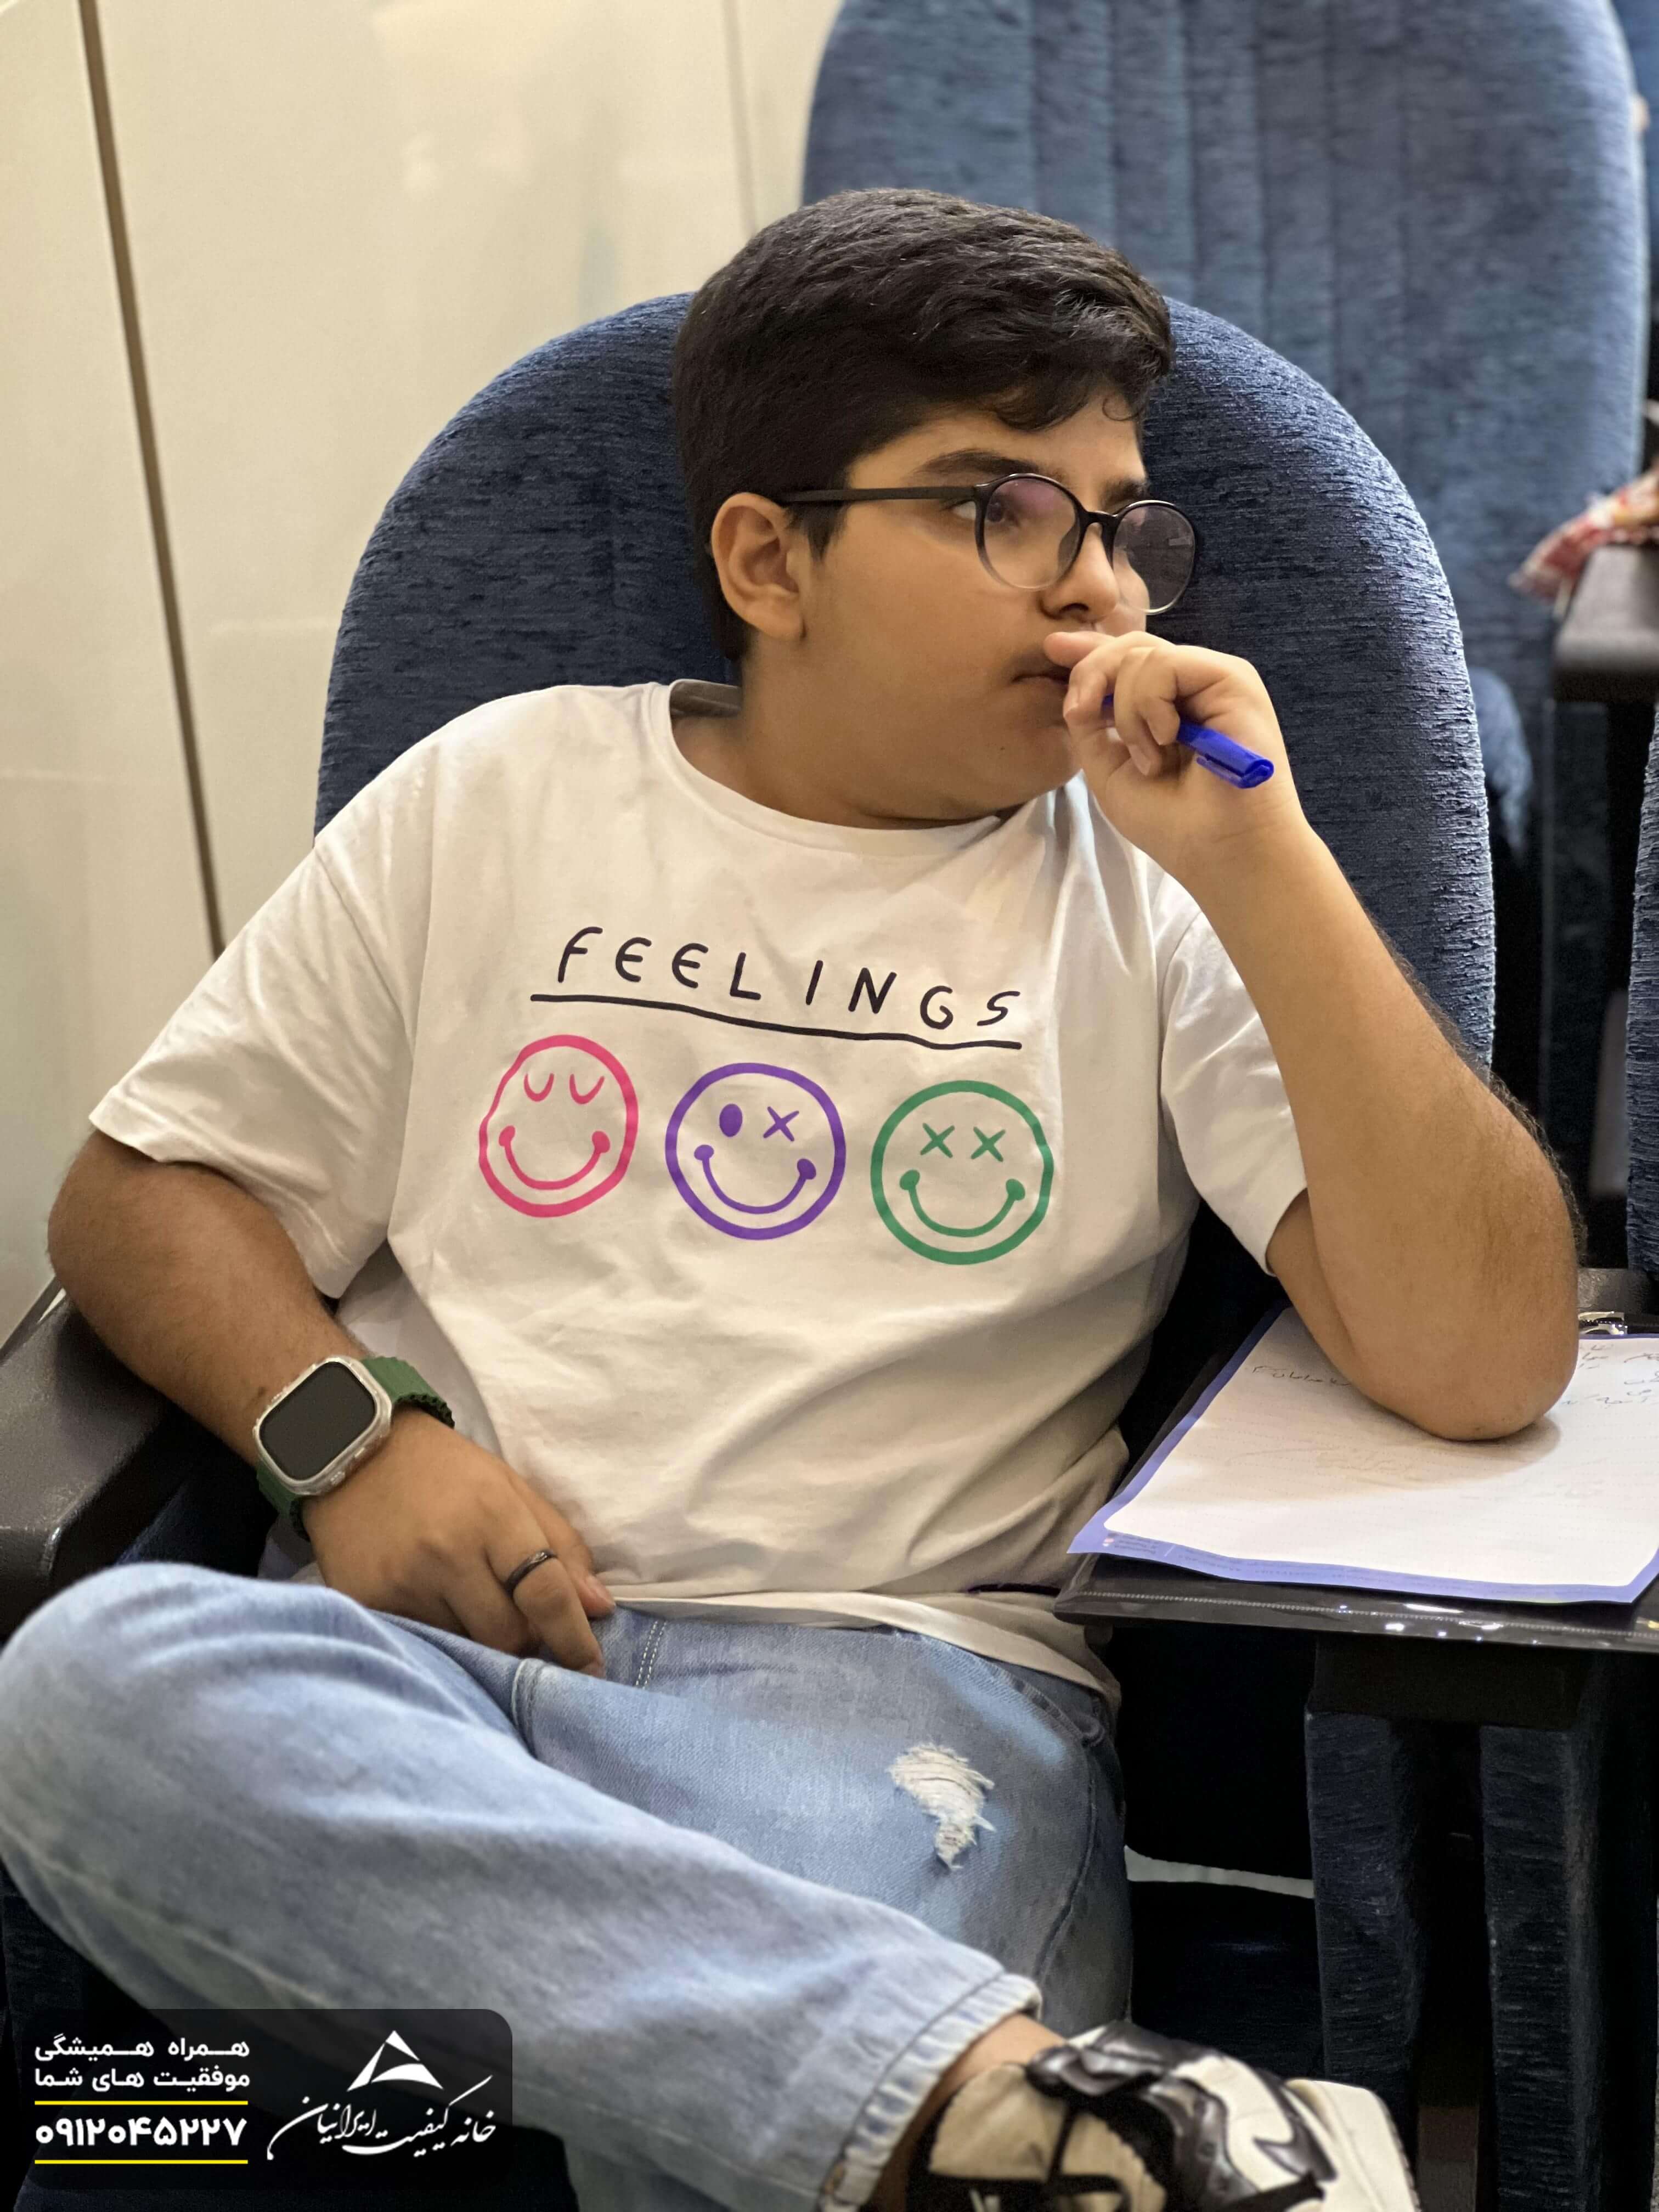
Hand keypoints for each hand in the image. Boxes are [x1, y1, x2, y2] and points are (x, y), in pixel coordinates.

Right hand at [301, 1409, 613, 1674]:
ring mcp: (403, 1583)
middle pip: (508, 1636)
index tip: (591, 1667)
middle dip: (527, 1642)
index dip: (573, 1639)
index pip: (545, 1595)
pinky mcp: (368, 1603)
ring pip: (465, 1647)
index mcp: (493, 1516)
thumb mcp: (512, 1488)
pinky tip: (436, 1607)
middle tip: (525, 1626)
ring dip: (481, 1639)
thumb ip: (561, 1545)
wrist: (355, 1451)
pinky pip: (422, 1642)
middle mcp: (447, 1554)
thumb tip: (599, 1607)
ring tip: (472, 1605)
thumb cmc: (446, 1471)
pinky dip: (440, 1636)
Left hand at [1044, 629, 1308, 887]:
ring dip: (1127, 714)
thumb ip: (1091, 726)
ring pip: (1140, 655)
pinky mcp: (1231, 678)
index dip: (1090, 653)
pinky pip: (1163, 665)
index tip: (1054, 650)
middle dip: (1092, 673)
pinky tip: (1165, 742)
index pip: (1127, 661)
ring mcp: (1213, 679)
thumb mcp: (1110, 771)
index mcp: (1168, 706)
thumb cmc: (1173, 824)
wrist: (1223, 852)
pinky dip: (1149, 706)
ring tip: (1150, 761)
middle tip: (1080, 714)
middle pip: (1130, 647)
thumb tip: (1076, 689)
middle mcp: (1192, 686)